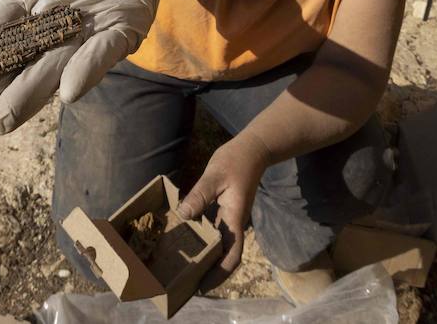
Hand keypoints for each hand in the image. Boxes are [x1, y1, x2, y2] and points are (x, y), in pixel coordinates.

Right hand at [0, 0, 158, 143]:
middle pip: (9, 68)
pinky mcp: (116, 38)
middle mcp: (45, 30)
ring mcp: (80, 38)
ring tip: (0, 123)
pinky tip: (67, 94)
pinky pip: (98, 57)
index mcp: (22, 5)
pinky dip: (84, 72)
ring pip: (46, 72)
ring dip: (26, 97)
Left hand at [177, 135, 273, 287]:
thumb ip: (199, 195)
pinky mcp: (225, 212)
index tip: (203, 286)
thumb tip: (182, 215)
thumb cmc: (235, 161)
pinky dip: (205, 241)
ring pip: (221, 246)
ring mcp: (231, 218)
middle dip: (209, 272)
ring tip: (186, 267)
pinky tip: (189, 240)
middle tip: (187, 283)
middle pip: (225, 256)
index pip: (232, 255)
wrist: (253, 149)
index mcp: (235, 219)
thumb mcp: (214, 175)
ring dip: (207, 259)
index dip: (220, 274)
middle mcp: (234, 223)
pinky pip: (216, 233)